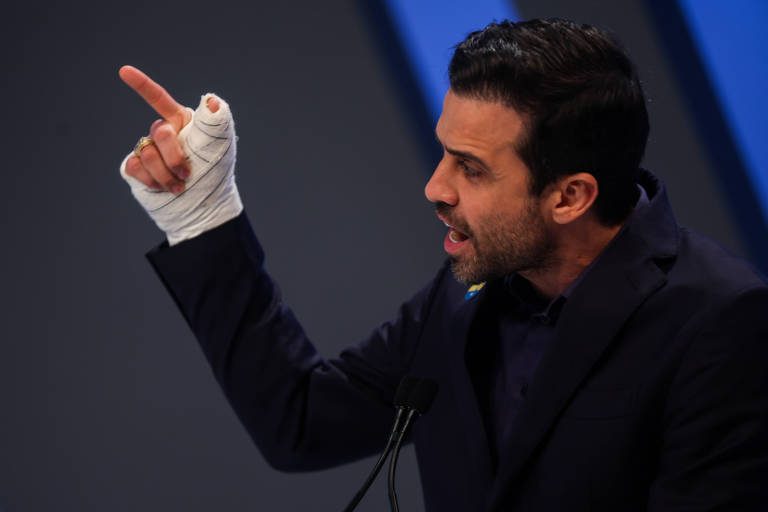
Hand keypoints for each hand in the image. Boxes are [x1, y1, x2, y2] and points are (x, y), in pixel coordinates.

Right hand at [119, 65, 219, 194]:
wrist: (204, 207)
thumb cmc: (215, 173)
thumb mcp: (220, 145)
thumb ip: (215, 121)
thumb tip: (212, 101)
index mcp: (181, 121)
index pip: (159, 99)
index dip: (142, 85)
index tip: (124, 71)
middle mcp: (163, 133)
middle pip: (159, 132)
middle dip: (175, 155)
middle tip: (187, 172)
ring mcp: (149, 150)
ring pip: (147, 153)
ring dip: (165, 173)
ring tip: (180, 185)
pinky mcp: (138, 169)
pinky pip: (135, 167)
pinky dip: (151, 180)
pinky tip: (164, 188)